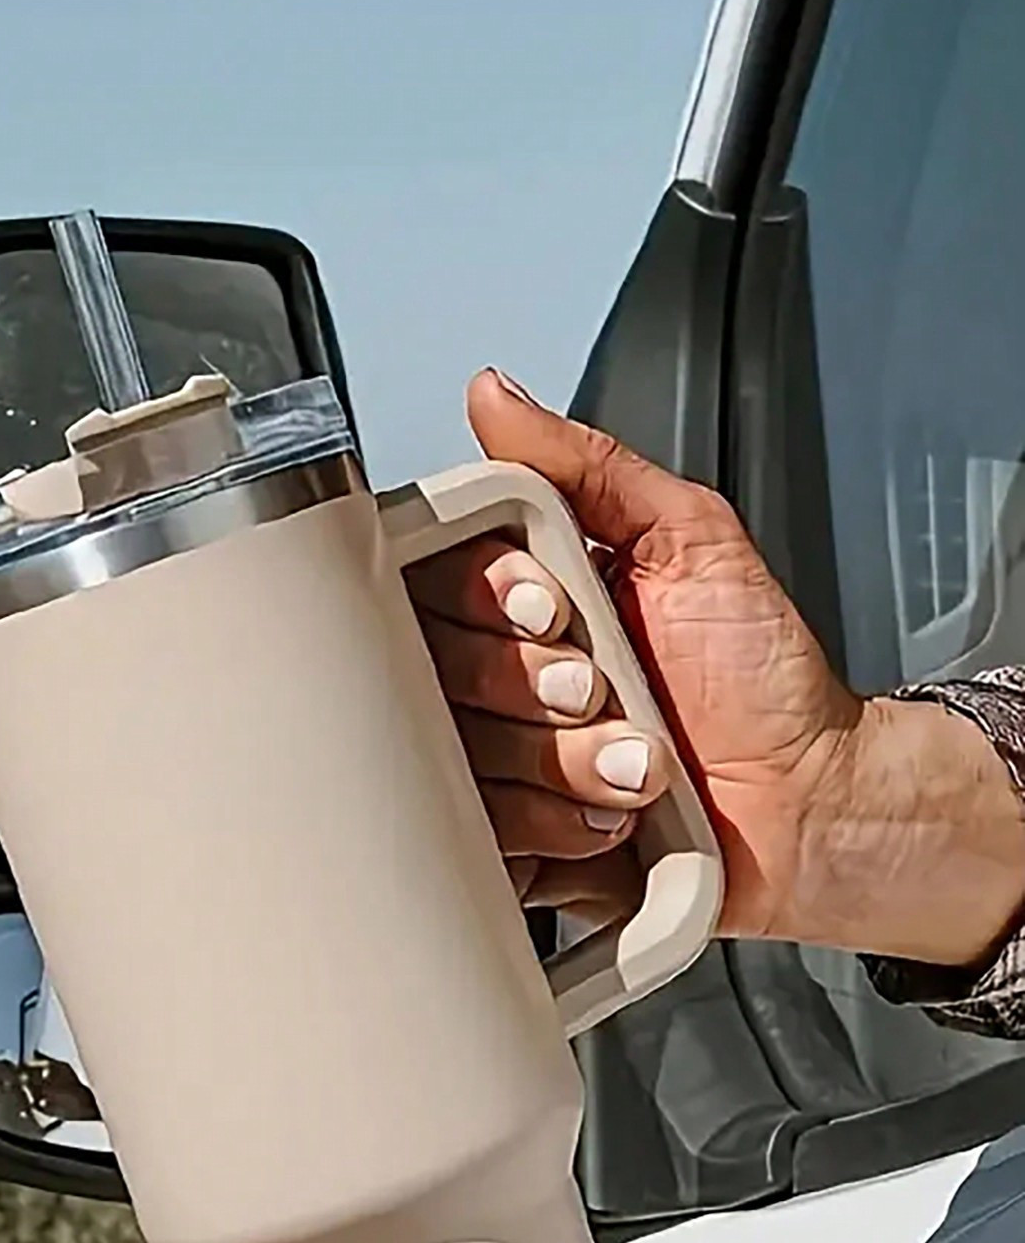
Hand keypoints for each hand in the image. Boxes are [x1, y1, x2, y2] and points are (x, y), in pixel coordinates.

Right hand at [410, 368, 1024, 964]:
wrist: (811, 804)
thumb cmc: (764, 679)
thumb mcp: (690, 538)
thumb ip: (589, 465)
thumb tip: (497, 397)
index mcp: (524, 600)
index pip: (433, 579)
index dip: (484, 599)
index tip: (554, 611)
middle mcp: (498, 680)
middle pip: (432, 671)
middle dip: (530, 685)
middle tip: (601, 687)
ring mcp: (498, 766)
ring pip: (456, 760)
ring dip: (560, 763)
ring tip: (633, 763)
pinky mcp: (510, 845)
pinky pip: (476, 839)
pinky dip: (548, 830)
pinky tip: (604, 818)